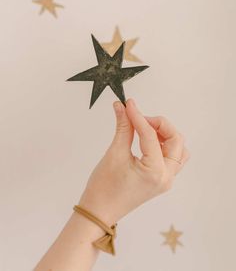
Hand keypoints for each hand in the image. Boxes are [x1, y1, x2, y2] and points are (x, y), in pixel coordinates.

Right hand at [79, 98, 189, 225]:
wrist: (99, 211)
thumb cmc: (104, 187)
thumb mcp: (114, 154)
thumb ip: (123, 127)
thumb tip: (122, 106)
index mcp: (156, 172)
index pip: (151, 135)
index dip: (138, 116)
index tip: (128, 104)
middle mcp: (167, 177)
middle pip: (176, 140)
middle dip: (159, 124)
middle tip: (138, 118)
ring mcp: (166, 180)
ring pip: (178, 149)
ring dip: (166, 135)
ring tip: (145, 129)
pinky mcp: (161, 180)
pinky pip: (172, 158)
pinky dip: (165, 145)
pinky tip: (149, 140)